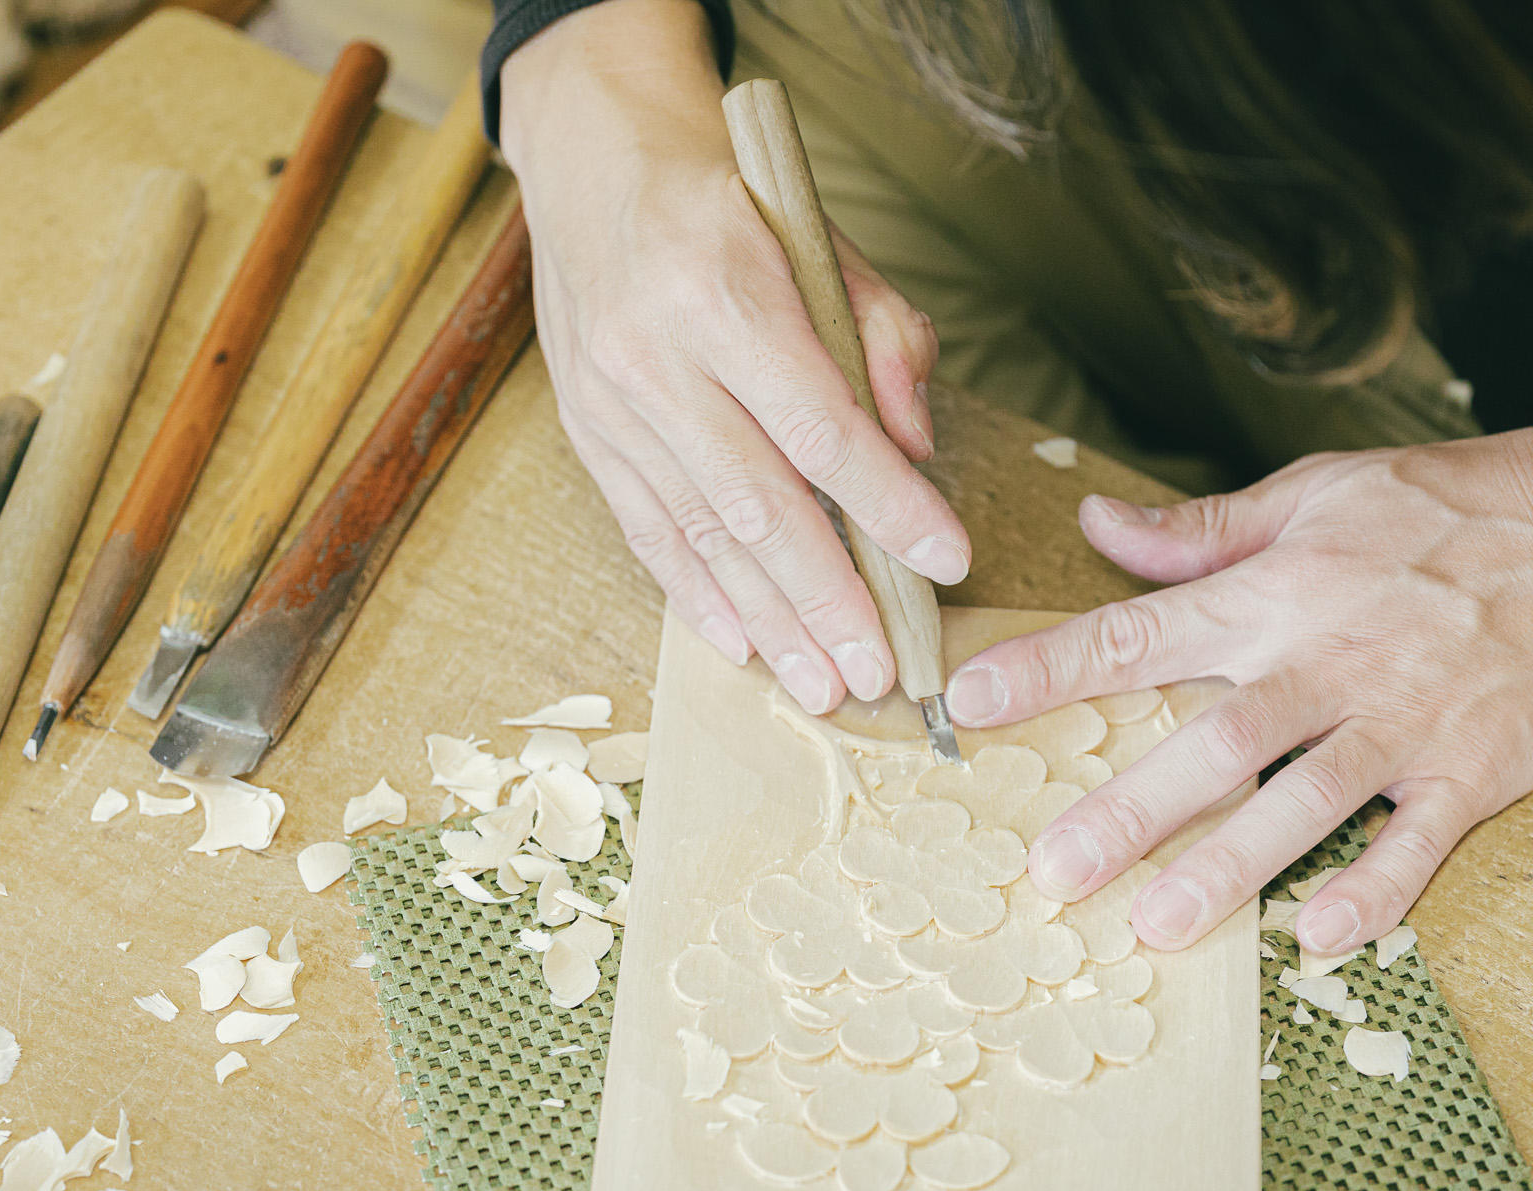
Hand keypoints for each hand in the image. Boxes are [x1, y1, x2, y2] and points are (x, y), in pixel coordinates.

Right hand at [499, 0, 969, 714]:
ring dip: (768, 620)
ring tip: (822, 682)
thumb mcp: (824, 240)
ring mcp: (611, 404)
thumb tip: (916, 449)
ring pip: (702, 533)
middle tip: (881, 670)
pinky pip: (646, 531)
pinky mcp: (586, 434)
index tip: (946, 560)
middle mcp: (656, 356)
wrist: (597, 166)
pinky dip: (696, 595)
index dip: (888, 503)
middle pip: (758, 502)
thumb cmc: (729, 205)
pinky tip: (743, 644)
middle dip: (827, 597)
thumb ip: (882, 338)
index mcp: (724, 292)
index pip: (822, 425)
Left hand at [944, 416, 1532, 954]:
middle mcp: (1329, 662)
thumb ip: (1201, 530)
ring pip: (1304, 803)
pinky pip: (1418, 843)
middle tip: (1054, 871)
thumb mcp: (1319, 493)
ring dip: (1231, 869)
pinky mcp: (1473, 771)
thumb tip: (1096, 524)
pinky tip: (1319, 939)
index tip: (971, 700)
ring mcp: (1403, 722)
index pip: (1140, 633)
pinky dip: (1374, 892)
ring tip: (1159, 928)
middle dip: (1130, 808)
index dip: (1051, 667)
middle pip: (1214, 743)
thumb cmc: (1456, 509)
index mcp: (1277, 592)